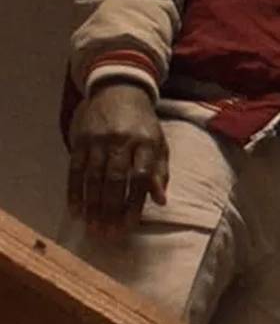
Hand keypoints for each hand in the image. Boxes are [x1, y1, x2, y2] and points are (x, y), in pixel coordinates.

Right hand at [67, 81, 168, 237]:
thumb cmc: (142, 124)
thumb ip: (160, 172)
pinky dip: (74, 191)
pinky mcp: (80, 138)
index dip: (134, 203)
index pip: (141, 176)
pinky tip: (75, 210)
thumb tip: (161, 201)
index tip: (128, 227)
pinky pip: (75, 169)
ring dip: (92, 205)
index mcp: (146, 142)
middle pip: (115, 179)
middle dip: (111, 209)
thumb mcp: (159, 142)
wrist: (118, 90)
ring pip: (94, 177)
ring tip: (92, 228)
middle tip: (106, 234)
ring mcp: (99, 139)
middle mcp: (122, 140)